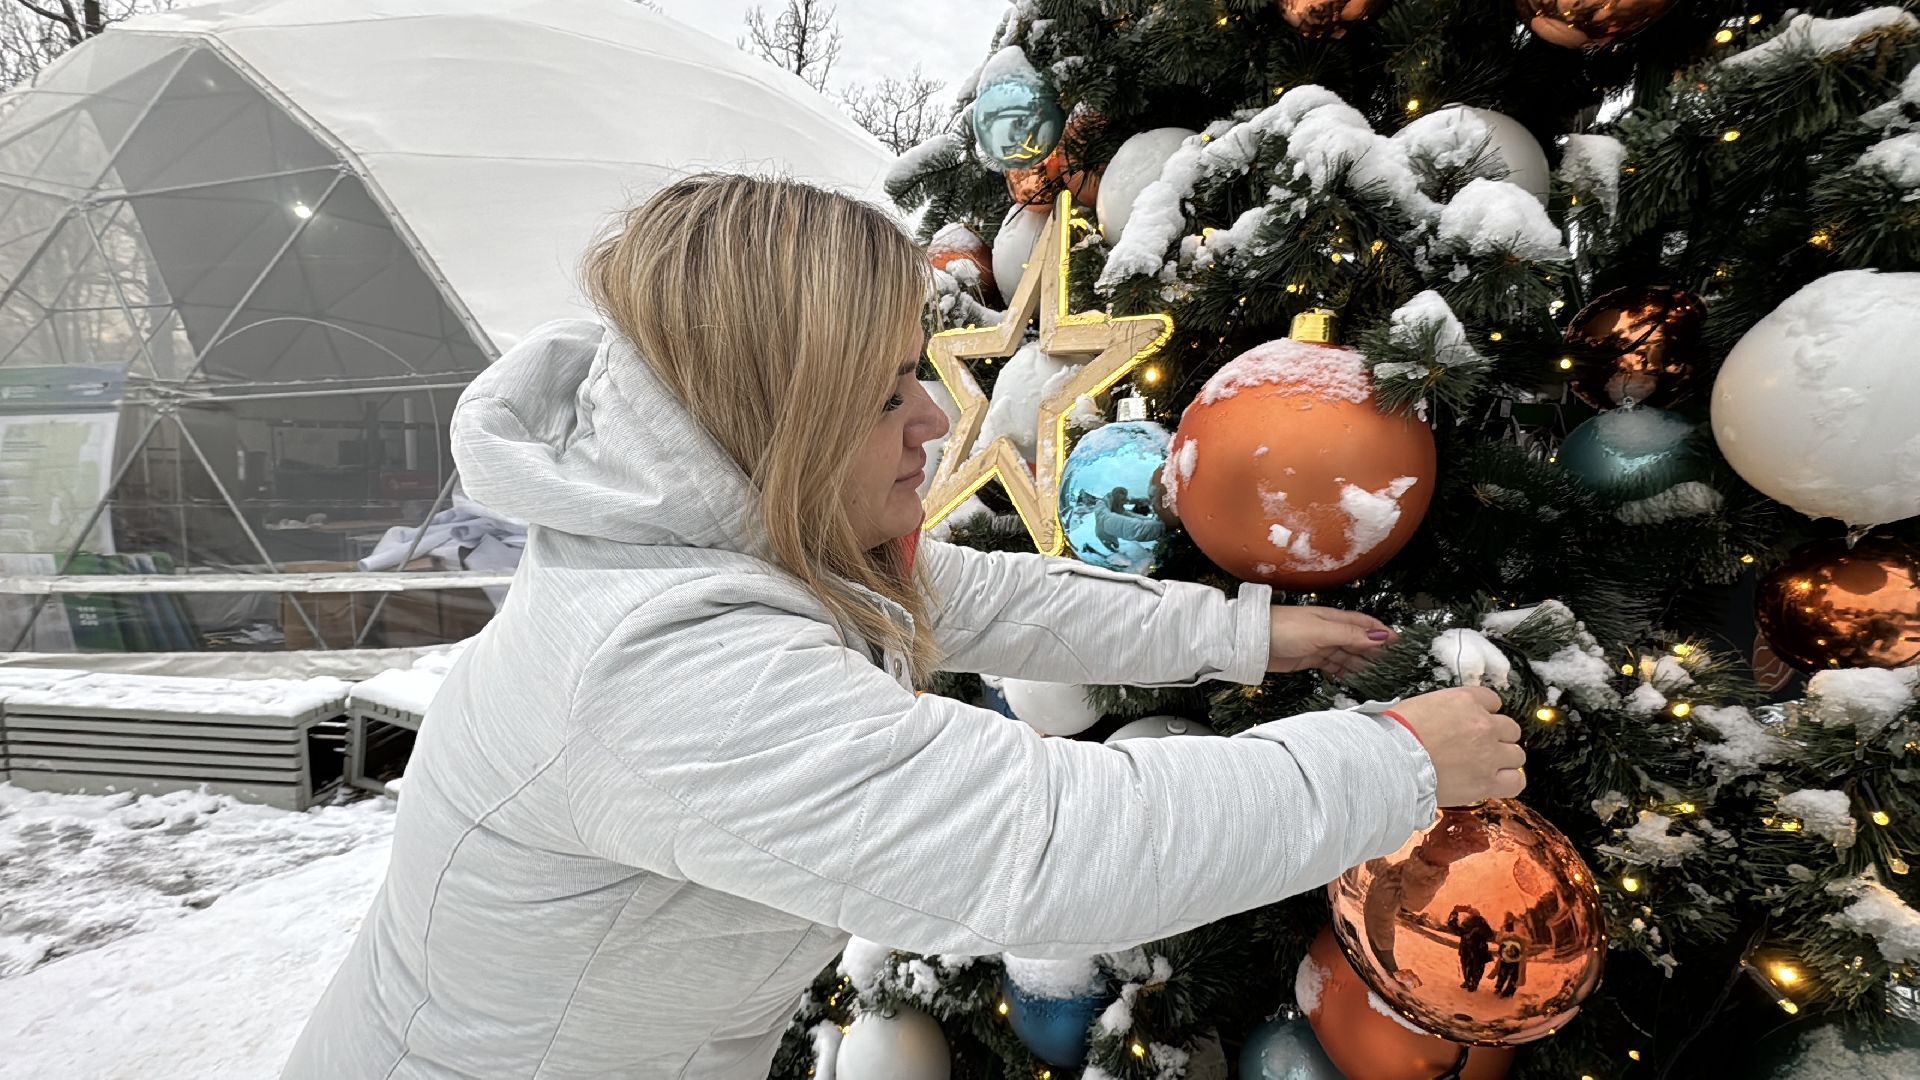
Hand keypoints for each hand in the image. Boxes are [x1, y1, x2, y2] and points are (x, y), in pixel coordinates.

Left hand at [1268, 606, 1396, 677]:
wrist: (1253, 641)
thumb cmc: (1283, 628)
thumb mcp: (1321, 630)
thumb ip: (1350, 635)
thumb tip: (1380, 637)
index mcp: (1334, 619)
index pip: (1365, 625)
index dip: (1383, 633)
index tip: (1401, 643)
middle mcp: (1330, 630)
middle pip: (1359, 640)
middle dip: (1376, 650)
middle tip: (1394, 664)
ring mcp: (1320, 644)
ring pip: (1348, 654)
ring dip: (1363, 662)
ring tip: (1379, 674)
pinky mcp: (1310, 658)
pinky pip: (1334, 664)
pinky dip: (1346, 670)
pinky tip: (1355, 677)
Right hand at [1390, 687, 1525, 806]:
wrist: (1392, 762)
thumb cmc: (1394, 734)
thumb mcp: (1418, 706)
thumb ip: (1441, 710)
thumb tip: (1442, 721)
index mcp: (1465, 700)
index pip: (1492, 700)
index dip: (1485, 713)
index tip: (1476, 723)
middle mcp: (1483, 724)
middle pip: (1510, 728)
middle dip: (1497, 738)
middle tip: (1480, 748)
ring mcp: (1489, 753)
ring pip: (1517, 755)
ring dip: (1504, 760)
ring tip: (1485, 768)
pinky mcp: (1487, 781)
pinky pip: (1516, 781)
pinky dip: (1509, 782)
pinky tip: (1496, 782)